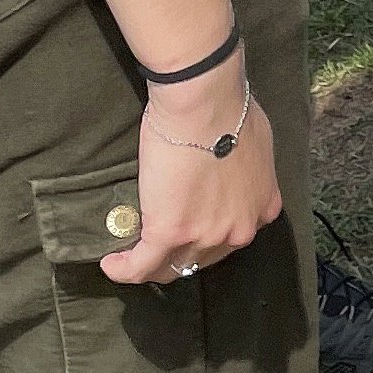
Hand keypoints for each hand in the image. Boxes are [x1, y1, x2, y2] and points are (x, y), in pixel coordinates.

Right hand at [101, 53, 282, 287]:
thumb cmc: (229, 109)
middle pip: (205, 256)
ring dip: (152, 264)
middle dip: (183, 252)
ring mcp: (206, 235)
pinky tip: (111, 264)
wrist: (205, 104)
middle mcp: (240, 230)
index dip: (211, 234)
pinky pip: (142, 265)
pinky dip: (124, 269)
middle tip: (160, 243)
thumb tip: (236, 163)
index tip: (193, 226)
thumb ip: (249, 166)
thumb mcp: (255, 142)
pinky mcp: (170, 233)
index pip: (234, 235)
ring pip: (174, 266)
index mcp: (262, 206)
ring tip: (131, 257)